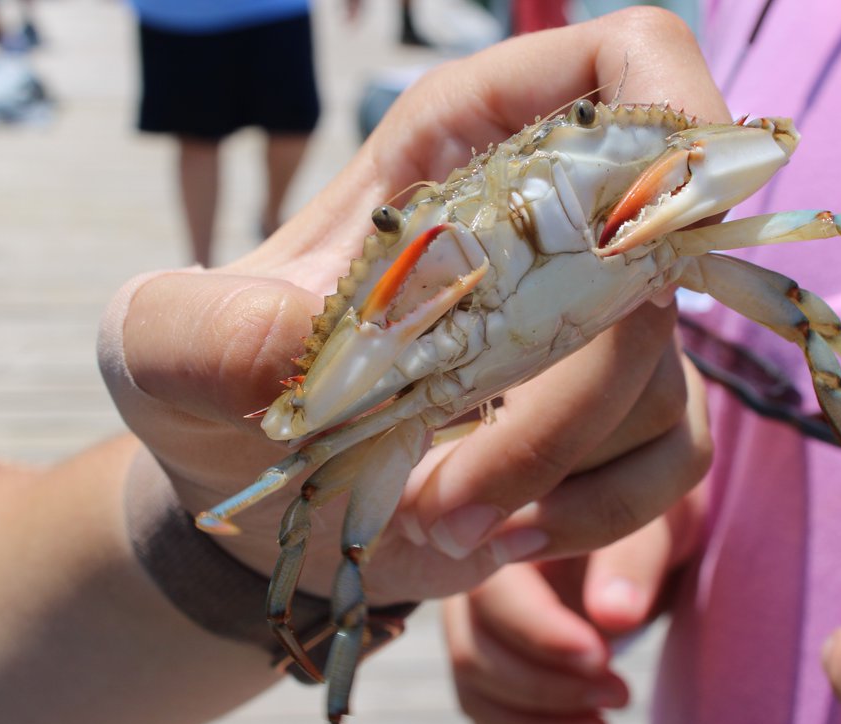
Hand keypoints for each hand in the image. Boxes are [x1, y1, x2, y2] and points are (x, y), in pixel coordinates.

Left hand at [100, 8, 723, 602]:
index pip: (618, 70)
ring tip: (434, 519)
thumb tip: (313, 347)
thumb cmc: (217, 394)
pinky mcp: (615, 423)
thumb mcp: (164, 351)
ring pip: (657, 376)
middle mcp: (548, 232)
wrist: (257, 504)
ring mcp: (594, 330)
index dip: (675, 113)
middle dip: (561, 400)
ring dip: (547, 474)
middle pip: (652, 259)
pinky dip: (598, 514)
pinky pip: (677, 459)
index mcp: (458, 156)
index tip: (663, 224)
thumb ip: (205, 333)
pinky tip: (502, 537)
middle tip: (441, 494)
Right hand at [443, 486, 704, 723]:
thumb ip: (630, 565)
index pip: (496, 598)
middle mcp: (468, 585)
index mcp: (499, 536)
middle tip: (620, 697)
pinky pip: (482, 717)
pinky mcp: (484, 666)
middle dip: (546, 690)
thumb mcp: (646, 529)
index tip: (602, 659)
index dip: (543, 638)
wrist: (629, 535)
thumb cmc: (637, 524)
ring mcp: (470, 628)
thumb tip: (615, 617)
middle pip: (475, 654)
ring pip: (475, 694)